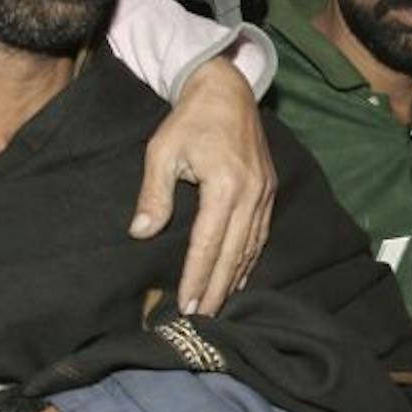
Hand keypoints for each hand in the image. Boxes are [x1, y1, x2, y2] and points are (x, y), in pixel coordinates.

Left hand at [130, 59, 275, 315]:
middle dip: (215, 290)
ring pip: (250, 249)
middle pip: (233, 254)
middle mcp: (251, 194)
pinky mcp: (269, 191)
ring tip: (217, 307)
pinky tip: (237, 277)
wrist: (227, 90)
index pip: (208, 243)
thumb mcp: (162, 151)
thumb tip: (142, 232)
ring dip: (232, 280)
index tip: (186, 306)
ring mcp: (264, 194)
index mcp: (225, 185)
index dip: (196, 277)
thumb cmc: (189, 119)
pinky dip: (248, 260)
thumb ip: (154, 194)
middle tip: (201, 321)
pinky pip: (260, 235)